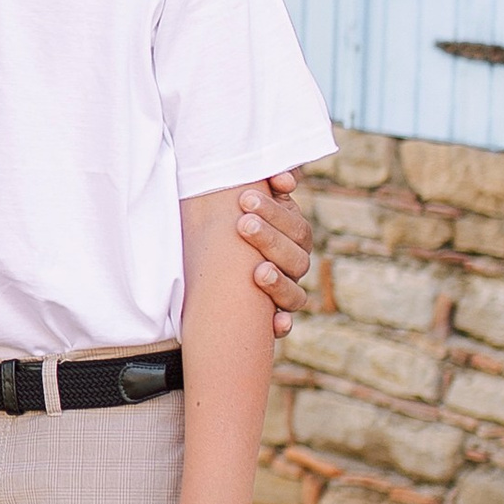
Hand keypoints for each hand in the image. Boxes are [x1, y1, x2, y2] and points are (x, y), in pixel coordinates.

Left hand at [237, 171, 311, 342]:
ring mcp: (285, 294)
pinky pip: (283, 326)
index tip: (244, 199)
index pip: (295, 226)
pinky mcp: (269, 319)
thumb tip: (282, 178)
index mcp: (292, 239)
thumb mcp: (244, 203)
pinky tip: (276, 323)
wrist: (208, 260)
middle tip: (243, 224)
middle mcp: (293, 267)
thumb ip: (266, 185)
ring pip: (295, 294)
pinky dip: (281, 325)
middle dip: (270, 239)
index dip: (274, 212)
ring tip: (258, 272)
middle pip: (296, 257)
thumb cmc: (231, 223)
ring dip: (279, 283)